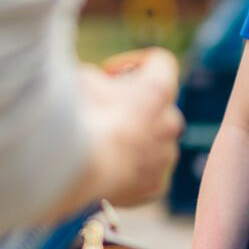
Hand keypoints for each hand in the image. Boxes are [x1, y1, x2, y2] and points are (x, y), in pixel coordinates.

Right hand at [77, 47, 183, 207]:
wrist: (78, 168)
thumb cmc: (81, 117)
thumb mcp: (83, 79)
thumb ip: (98, 78)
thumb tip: (96, 85)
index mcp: (158, 89)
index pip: (161, 62)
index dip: (134, 62)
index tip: (110, 74)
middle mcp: (170, 122)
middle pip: (159, 106)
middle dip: (135, 106)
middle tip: (105, 111)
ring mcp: (165, 157)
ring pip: (155, 143)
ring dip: (135, 140)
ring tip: (102, 145)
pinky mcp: (155, 186)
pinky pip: (147, 175)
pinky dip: (130, 172)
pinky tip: (106, 170)